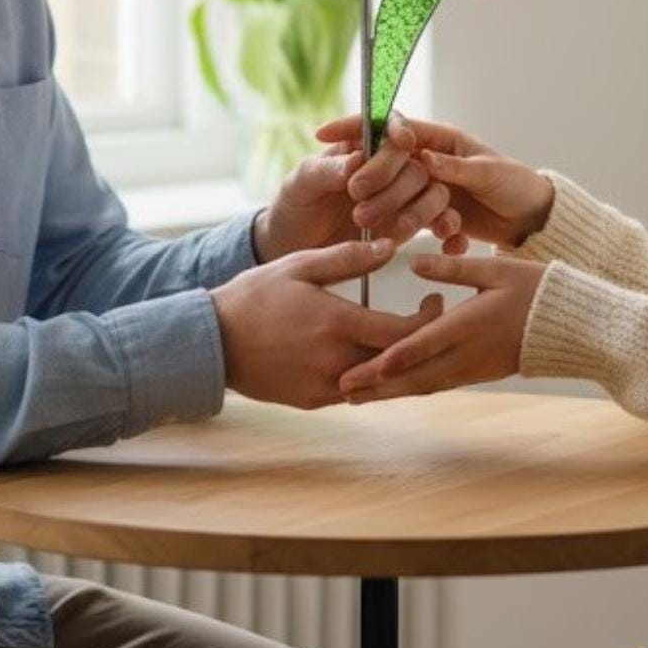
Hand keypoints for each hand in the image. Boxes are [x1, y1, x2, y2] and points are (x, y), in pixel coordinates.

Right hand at [213, 238, 445, 408]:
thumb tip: (392, 246)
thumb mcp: (299, 266)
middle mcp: (335, 361)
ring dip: (398, 363)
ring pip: (381, 381)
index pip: (403, 331)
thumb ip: (347, 257)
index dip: (429, 319)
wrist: (212, 342)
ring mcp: (325, 386)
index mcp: (336, 324)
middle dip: (420, 342)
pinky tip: (374, 356)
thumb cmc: (255, 296)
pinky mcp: (314, 401)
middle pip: (398, 361)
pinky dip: (371, 376)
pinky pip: (356, 392)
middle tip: (428, 320)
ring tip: (407, 338)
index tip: (435, 301)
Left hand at [255, 116, 461, 261]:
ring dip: (419, 210)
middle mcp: (389, 167)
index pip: (388, 127)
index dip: (399, 130)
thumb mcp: (300, 184)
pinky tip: (446, 241)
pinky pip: (442, 222)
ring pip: (433, 192)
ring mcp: (404, 195)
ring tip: (393, 230)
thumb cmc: (295, 207)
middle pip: (414, 162)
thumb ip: (325, 170)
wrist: (296, 248)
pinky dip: (448, 230)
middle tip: (357, 198)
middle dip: (392, 182)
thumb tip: (356, 160)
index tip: (402, 141)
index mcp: (362, 146)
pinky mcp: (412, 223)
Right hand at [318, 114, 551, 251]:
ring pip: (399, 198)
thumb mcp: (488, 173)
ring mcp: (428, 187)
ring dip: (396, 215)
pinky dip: (426, 235)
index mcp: (439, 139)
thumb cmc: (516, 184)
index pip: (389, 125)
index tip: (324, 134)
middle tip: (356, 199)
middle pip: (387, 166)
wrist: (533, 217)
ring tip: (398, 233)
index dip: (356, 126)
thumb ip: (455, 167)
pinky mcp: (433, 214)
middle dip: (372, 182)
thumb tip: (422, 157)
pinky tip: (446, 244)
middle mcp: (429, 160)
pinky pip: (417, 223)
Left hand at [338, 251, 546, 402]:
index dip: (383, 363)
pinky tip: (395, 388)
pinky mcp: (478, 373)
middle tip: (342, 393)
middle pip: (413, 377)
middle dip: (376, 387)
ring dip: (390, 393)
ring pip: (423, 385)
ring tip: (357, 397)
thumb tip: (413, 261)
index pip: (417, 348)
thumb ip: (452, 269)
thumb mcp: (495, 269)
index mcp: (466, 326)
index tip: (353, 370)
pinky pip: (439, 384)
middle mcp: (466, 354)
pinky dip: (413, 389)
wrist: (572, 326)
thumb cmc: (535, 289)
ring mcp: (472, 368)